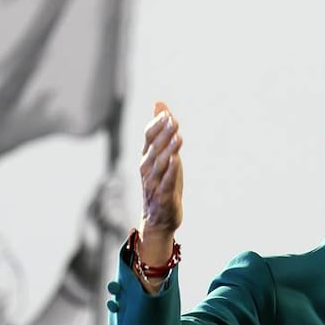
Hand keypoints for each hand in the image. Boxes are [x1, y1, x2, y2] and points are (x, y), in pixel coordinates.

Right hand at [138, 102, 182, 264]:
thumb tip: (159, 104)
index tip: (167, 114)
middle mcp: (147, 169)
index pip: (148, 137)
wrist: (158, 219)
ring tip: (178, 136)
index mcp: (146, 158)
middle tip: (173, 121)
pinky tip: (177, 161)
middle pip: (154, 148)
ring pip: (160, 163)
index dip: (156, 124)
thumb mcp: (162, 155)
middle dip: (163, 134)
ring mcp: (154, 183)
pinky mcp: (163, 197)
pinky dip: (171, 172)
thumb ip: (160, 130)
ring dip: (168, 150)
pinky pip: (166, 182)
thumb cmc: (162, 183)